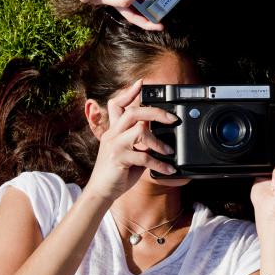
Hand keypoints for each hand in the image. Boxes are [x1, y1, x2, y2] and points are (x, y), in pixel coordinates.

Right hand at [85, 80, 177, 202]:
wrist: (101, 191)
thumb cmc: (117, 171)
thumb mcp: (130, 151)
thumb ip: (141, 141)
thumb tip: (161, 134)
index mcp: (115, 130)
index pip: (117, 105)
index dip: (129, 93)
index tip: (141, 83)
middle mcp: (113, 134)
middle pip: (134, 112)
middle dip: (156, 112)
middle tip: (173, 119)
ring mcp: (114, 145)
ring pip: (140, 131)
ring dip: (159, 142)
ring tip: (169, 151)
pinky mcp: (118, 158)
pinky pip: (144, 156)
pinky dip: (159, 163)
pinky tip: (168, 169)